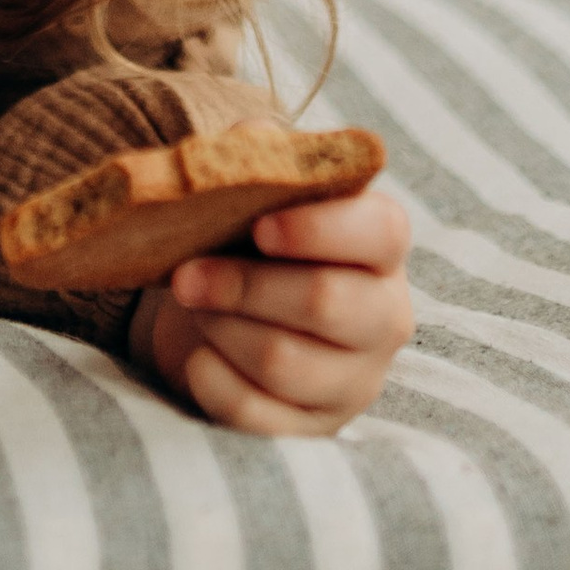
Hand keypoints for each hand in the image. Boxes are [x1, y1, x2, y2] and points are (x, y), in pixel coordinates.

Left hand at [134, 181, 413, 434]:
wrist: (224, 310)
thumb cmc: (250, 240)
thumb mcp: (255, 192)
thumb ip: (259, 156)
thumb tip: (251, 139)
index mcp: (379, 248)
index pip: (382, 231)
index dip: (320, 228)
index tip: (260, 225)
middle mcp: (383, 317)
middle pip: (325, 302)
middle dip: (242, 284)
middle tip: (185, 273)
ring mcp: (353, 381)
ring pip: (285, 362)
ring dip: (222, 328)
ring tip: (192, 303)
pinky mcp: (312, 429)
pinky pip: (260, 416)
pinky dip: (215, 382)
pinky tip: (197, 356)